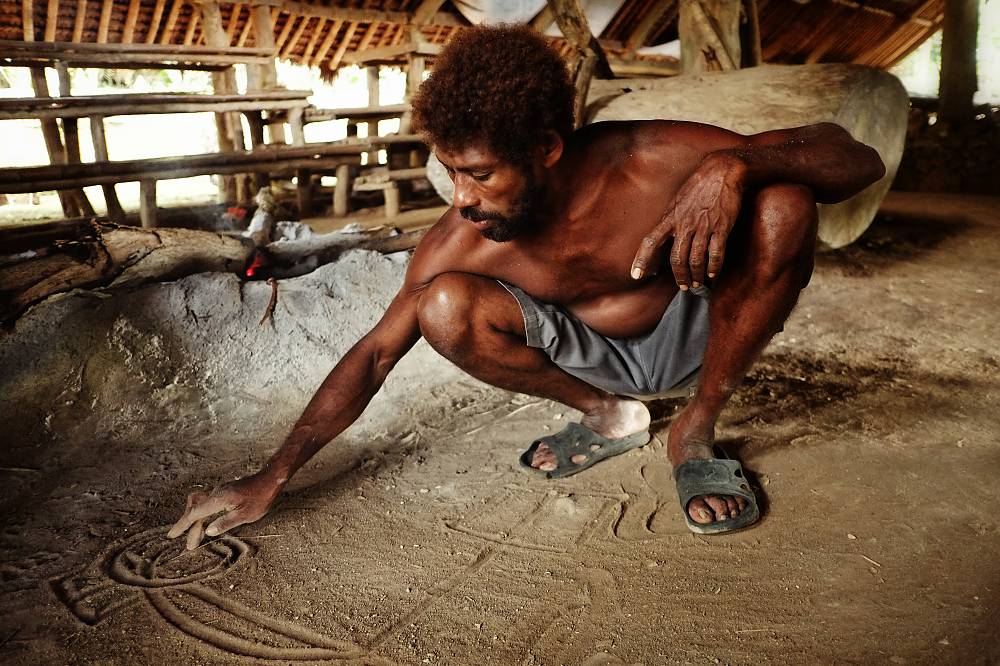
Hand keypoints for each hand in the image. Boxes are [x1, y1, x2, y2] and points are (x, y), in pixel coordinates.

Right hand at [167, 472, 283, 549]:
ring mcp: (220, 490)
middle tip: (189, 544)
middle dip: (189, 526)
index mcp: (218, 499)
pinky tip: (206, 521)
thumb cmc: (260, 498)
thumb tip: (207, 531)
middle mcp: (216, 493)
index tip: (172, 535)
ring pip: (199, 503)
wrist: (270, 480)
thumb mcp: (245, 515)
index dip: (183, 525)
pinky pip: (207, 501)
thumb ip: (225, 523)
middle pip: (195, 509)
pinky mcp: (224, 491)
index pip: (195, 514)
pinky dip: (202, 512)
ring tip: (195, 534)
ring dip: (195, 518)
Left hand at [631, 152, 746, 288]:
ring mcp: (703, 226)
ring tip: (696, 283)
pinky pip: (716, 254)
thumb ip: (670, 219)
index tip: (636, 275)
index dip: (642, 259)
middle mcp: (684, 224)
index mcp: (670, 217)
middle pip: (676, 258)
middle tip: (683, 286)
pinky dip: (713, 268)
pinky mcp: (721, 227)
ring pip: (695, 259)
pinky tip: (712, 275)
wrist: (722, 170)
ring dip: (695, 275)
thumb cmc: (698, 185)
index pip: (650, 241)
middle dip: (679, 276)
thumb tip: (664, 236)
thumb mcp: (677, 200)